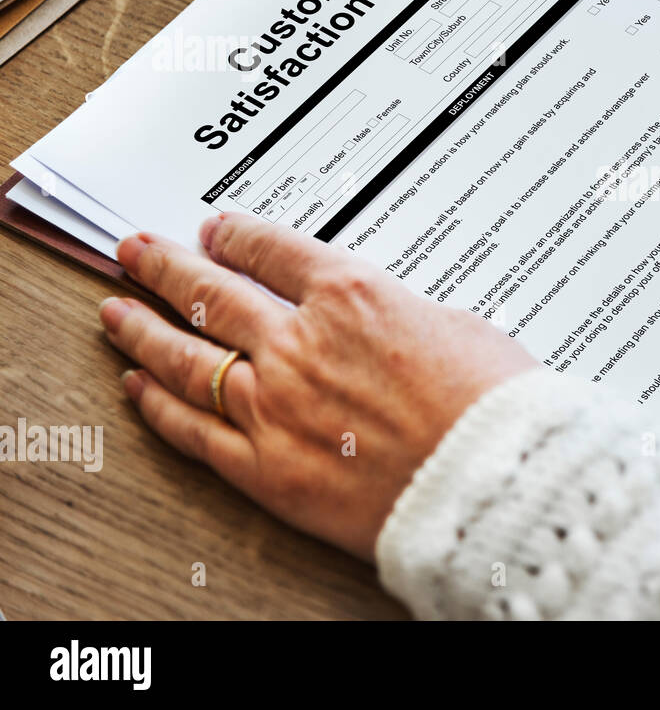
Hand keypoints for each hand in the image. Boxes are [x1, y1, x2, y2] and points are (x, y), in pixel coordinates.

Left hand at [98, 214, 535, 560]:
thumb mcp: (455, 324)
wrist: (493, 480)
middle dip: (167, 267)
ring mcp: (275, 406)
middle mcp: (299, 343)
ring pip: (187, 357)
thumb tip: (375, 318)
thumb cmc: (492, 404)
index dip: (236, 235)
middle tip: (137, 252)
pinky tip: (138, 387)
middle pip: (212, 293)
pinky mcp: (267, 469)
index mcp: (351, 296)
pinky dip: (160, 406)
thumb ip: (396, 314)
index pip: (271, 250)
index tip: (216, 230)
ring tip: (116, 313)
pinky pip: (196, 430)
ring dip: (144, 329)